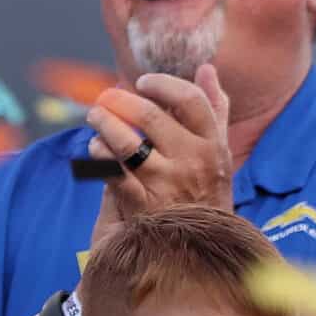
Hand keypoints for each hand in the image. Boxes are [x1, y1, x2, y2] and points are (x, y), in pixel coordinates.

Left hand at [89, 65, 232, 215]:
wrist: (202, 247)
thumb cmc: (208, 189)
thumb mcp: (220, 151)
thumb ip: (214, 108)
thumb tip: (207, 68)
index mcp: (212, 144)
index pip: (189, 100)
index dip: (162, 84)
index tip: (142, 83)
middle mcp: (191, 161)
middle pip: (149, 115)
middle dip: (119, 100)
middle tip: (105, 98)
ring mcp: (166, 183)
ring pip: (125, 142)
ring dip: (103, 122)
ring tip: (95, 116)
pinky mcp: (142, 204)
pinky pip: (111, 171)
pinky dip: (99, 155)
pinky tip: (96, 148)